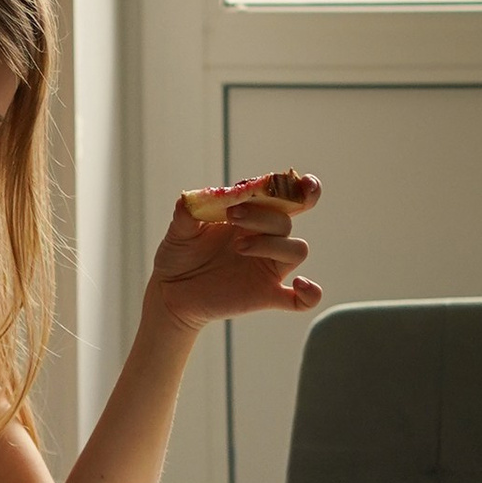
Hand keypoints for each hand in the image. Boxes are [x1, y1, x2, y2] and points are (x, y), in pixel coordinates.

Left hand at [147, 175, 323, 333]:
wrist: (171, 290)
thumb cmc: (179, 254)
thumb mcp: (179, 230)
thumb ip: (187, 212)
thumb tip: (189, 199)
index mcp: (251, 216)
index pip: (285, 199)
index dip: (300, 189)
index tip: (301, 182)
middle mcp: (266, 240)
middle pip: (285, 221)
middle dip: (262, 215)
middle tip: (232, 216)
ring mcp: (268, 268)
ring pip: (297, 250)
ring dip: (272, 244)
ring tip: (239, 247)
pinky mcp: (266, 296)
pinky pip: (301, 300)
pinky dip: (310, 294)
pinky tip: (300, 284)